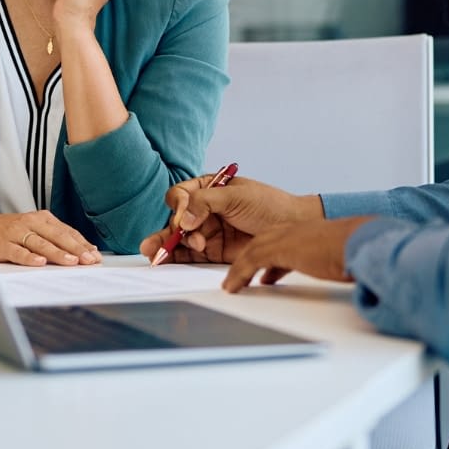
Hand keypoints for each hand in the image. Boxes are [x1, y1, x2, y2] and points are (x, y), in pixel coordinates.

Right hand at [0, 209, 103, 266]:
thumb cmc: (12, 231)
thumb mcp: (36, 229)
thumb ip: (56, 238)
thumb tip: (84, 250)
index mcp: (42, 218)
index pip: (67, 231)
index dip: (82, 243)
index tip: (96, 255)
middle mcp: (31, 222)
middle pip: (57, 236)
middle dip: (76, 249)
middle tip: (89, 260)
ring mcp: (16, 233)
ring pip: (40, 243)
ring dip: (57, 253)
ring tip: (71, 262)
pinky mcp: (2, 245)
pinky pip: (17, 251)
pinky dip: (29, 257)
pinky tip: (40, 263)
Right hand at [138, 175, 323, 263]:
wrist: (292, 227)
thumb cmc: (269, 204)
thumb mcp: (236, 196)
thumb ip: (206, 202)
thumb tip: (184, 217)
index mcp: (209, 188)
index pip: (182, 195)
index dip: (179, 205)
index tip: (185, 215)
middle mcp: (204, 209)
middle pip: (177, 218)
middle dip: (170, 230)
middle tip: (167, 240)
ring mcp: (208, 231)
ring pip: (179, 238)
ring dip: (167, 244)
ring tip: (156, 254)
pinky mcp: (214, 250)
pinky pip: (190, 254)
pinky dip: (177, 257)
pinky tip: (165, 260)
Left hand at [220, 216, 374, 291]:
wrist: (360, 242)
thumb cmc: (356, 249)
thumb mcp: (338, 257)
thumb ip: (330, 262)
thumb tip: (338, 274)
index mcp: (309, 231)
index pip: (280, 240)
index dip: (269, 256)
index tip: (263, 271)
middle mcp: (294, 230)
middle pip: (261, 242)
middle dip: (249, 258)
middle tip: (239, 275)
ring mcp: (286, 237)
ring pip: (252, 251)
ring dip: (239, 269)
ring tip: (232, 285)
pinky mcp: (280, 249)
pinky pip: (250, 262)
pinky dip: (239, 275)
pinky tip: (233, 287)